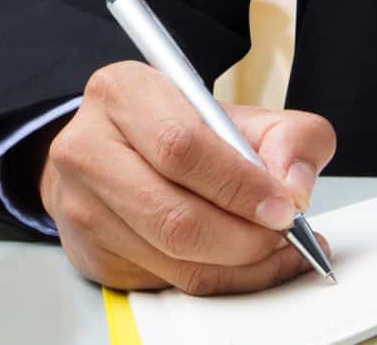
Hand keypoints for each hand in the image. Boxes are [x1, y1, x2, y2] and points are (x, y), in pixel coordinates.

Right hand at [39, 61, 335, 294]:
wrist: (110, 152)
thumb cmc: (171, 129)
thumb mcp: (234, 111)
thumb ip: (286, 135)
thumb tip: (294, 185)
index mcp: (122, 94)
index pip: (181, 147)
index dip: (240, 185)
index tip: (284, 205)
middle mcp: (88, 148)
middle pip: (175, 216)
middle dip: (246, 238)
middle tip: (285, 235)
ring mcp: (82, 206)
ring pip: (175, 259)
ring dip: (240, 265)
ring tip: (274, 249)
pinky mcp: (92, 254)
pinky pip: (168, 283)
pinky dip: (219, 280)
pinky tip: (239, 261)